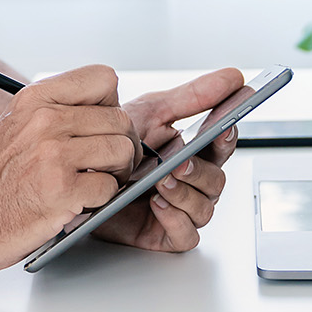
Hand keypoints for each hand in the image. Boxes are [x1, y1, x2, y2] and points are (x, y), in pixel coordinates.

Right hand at [0, 65, 137, 274]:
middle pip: (120, 119)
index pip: (104, 78)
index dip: (112, 104)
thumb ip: (56, 111)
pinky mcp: (60, 192)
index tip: (101, 126)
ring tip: (96, 183)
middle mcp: (44, 121)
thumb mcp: (15, 126)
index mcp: (34, 98)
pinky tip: (79, 203)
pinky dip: (101, 201)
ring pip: (122, 152)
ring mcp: (52, 155)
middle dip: (121, 146)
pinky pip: (110, 188)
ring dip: (117, 174)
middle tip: (107, 165)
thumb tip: (109, 109)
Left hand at [93, 68, 245, 251]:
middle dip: (200, 171)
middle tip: (180, 162)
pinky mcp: (166, 233)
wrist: (79, 174)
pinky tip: (158, 203)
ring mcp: (181, 209)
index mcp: (194, 152)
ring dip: (186, 194)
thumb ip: (192, 96)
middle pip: (216, 181)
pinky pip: (186, 235)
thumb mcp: (152, 112)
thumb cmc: (115, 144)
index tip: (223, 126)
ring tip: (162, 181)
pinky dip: (176, 220)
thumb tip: (232, 77)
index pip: (222, 146)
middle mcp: (192, 183)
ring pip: (204, 209)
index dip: (227, 138)